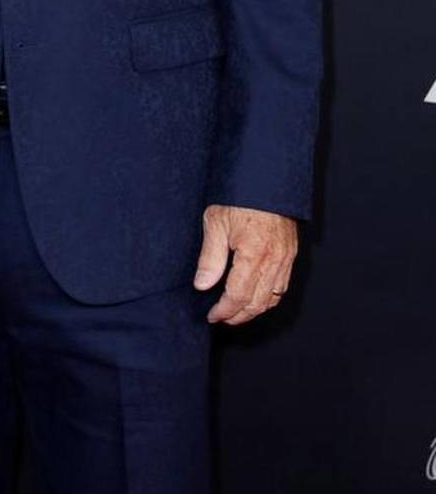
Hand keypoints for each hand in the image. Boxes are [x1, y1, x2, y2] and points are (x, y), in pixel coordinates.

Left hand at [193, 204, 296, 324]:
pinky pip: (283, 286)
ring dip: (254, 309)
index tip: (212, 315)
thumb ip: (210, 258)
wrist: (266, 175)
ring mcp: (286, 257)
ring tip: (236, 312)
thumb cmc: (239, 195)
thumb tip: (202, 285)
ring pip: (273, 298)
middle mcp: (274, 260)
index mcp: (255, 253)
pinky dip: (269, 298)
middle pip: (257, 302)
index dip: (224, 310)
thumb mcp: (216, 222)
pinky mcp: (290, 252)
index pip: (239, 296)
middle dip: (238, 315)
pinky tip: (256, 297)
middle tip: (221, 318)